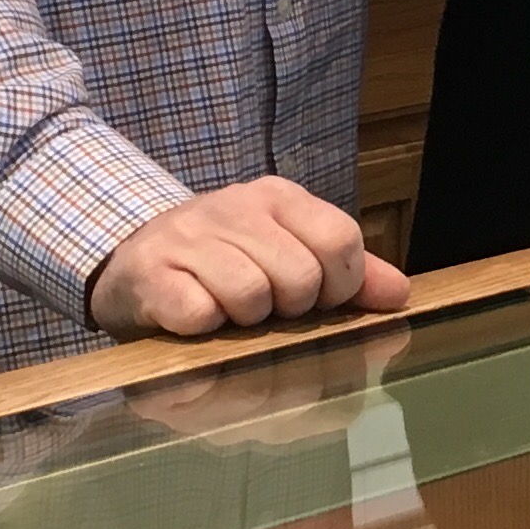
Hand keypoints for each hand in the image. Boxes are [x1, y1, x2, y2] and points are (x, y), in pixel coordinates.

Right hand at [86, 178, 410, 338]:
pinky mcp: (151, 273)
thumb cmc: (220, 262)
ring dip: (245, 322)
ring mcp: (189, 237)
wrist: (129, 257)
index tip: (318, 301)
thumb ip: (346, 274)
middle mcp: (234, 206)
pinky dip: (204, 330)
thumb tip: (399, 294)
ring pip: (251, 295)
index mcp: (278, 198)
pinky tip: (196, 321)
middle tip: (267, 310)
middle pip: (300, 277)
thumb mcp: (285, 252)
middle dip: (290, 309)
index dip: (340, 286)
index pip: (340, 238)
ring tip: (229, 314)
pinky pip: (200, 314)